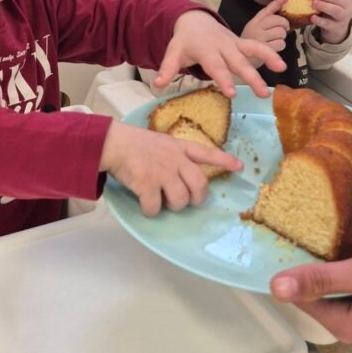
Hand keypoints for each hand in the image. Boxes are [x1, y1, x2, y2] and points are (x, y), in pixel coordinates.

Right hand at [100, 121, 241, 215]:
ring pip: (181, 200)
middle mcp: (175, 160)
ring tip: (163, 202)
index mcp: (178, 147)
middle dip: (197, 198)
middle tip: (188, 201)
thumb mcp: (160, 141)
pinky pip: (155, 207)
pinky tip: (145, 205)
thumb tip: (180, 175)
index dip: (224, 161)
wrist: (112, 142)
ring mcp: (162, 172)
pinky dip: (151, 211)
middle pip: (199, 185)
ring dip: (173, 206)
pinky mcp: (147, 184)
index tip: (239, 167)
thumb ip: (173, 154)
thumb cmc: (132, 143)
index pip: (207, 153)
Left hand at [154, 10, 286, 98]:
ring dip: (267, 58)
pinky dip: (269, 52)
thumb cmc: (183, 42)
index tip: (231, 93)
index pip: (216, 67)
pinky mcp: (241, 42)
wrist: (193, 20)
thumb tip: (158, 85)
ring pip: (252, 50)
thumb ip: (167, 70)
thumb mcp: (173, 53)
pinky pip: (257, 46)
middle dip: (250, 76)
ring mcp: (234, 43)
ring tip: (281, 70)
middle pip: (238, 62)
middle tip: (262, 93)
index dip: (223, 79)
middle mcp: (223, 46)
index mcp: (206, 51)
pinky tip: (281, 65)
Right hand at [241, 0, 289, 56]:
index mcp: (253, 22)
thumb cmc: (250, 44)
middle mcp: (256, 28)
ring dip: (282, 38)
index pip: (267, 10)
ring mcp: (260, 38)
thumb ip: (266, 17)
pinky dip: (281, 46)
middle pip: (278, 21)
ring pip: (281, 33)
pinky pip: (281, 43)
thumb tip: (284, 0)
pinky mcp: (264, 49)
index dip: (277, 3)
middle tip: (283, 31)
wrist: (241, 61)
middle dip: (284, 26)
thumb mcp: (253, 28)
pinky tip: (275, 48)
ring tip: (275, 41)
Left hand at [270, 244, 351, 343]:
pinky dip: (339, 263)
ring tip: (304, 235)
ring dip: (320, 263)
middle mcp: (350, 324)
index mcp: (343, 325)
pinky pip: (346, 280)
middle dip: (301, 265)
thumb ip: (321, 281)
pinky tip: (336, 244)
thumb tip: (275, 288)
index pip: (298, 298)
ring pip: (329, 284)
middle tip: (287, 232)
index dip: (285, 271)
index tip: (270, 243)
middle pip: (312, 292)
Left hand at [309, 0, 351, 43]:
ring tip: (314, 4)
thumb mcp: (331, 2)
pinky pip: (328, 23)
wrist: (337, 29)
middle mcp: (346, 6)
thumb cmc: (332, 12)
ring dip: (324, 6)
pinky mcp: (335, 27)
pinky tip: (312, 17)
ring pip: (336, 11)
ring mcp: (342, 17)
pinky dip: (320, 20)